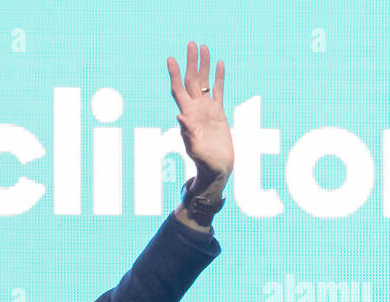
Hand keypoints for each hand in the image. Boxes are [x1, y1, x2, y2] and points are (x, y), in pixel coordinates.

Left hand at [166, 42, 233, 186]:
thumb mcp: (195, 149)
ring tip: (203, 47)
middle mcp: (195, 110)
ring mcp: (207, 110)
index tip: (171, 59)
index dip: (175, 75)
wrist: (217, 169)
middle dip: (191, 62)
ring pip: (204, 82)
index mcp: (188, 116)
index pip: (178, 91)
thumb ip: (188, 133)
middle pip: (191, 81)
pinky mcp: (218, 113)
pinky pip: (218, 91)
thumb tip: (180, 116)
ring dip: (204, 65)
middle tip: (191, 43)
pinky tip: (219, 64)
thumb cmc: (204, 163)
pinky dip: (219, 77)